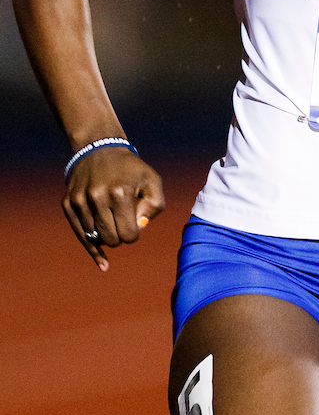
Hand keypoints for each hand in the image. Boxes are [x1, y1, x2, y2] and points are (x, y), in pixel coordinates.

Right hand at [62, 147, 164, 270]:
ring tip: (112, 220)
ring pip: (95, 238)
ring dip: (106, 236)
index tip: (135, 224)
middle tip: (123, 223)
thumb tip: (138, 227)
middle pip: (111, 240)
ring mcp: (80, 200)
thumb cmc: (131, 170)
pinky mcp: (68, 203)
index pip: (129, 234)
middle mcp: (97, 197)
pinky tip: (103, 265)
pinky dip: (92, 248)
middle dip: (120, 237)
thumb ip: (154, 206)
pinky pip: (80, 234)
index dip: (134, 234)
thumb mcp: (152, 181)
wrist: (100, 149)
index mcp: (120, 193)